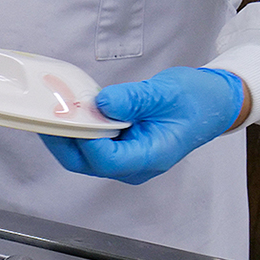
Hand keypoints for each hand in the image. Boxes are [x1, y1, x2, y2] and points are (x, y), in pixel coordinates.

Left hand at [40, 67, 245, 184]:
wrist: (213, 104)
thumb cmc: (197, 100)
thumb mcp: (166, 92)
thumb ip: (132, 99)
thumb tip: (101, 103)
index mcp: (151, 157)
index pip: (106, 159)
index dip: (85, 140)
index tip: (70, 116)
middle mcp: (134, 167)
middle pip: (86, 163)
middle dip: (63, 140)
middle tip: (46, 114)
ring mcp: (125, 162)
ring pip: (83, 157)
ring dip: (67, 135)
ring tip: (53, 111)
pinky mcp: (119, 151)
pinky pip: (90, 148)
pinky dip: (77, 131)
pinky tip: (68, 113)